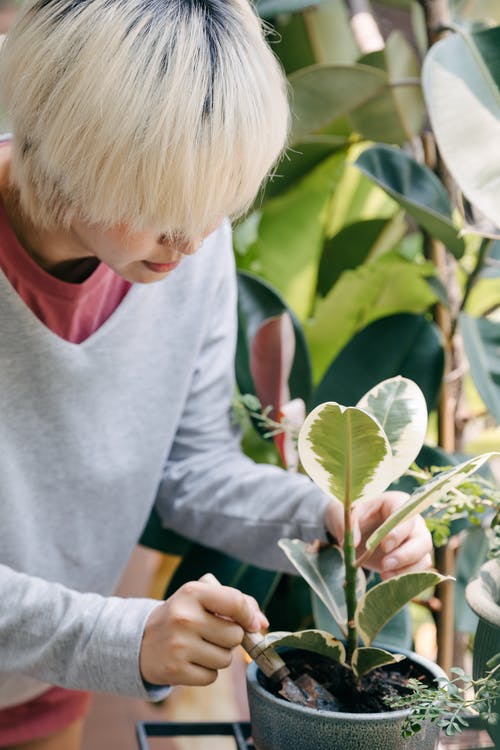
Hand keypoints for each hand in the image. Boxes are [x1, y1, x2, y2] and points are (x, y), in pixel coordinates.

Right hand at [140, 574, 267, 686]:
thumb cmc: (182, 616)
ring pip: (225, 659)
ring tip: (199, 646)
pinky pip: (211, 677)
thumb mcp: (202, 598)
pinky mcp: (175, 670)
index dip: (249, 616)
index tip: (250, 623)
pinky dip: (206, 672)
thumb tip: (262, 624)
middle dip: (230, 638)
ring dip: (218, 656)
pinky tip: (190, 661)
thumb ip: (238, 603)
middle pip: (235, 636)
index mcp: (192, 592)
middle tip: (211, 634)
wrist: (140, 640)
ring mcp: (179, 644)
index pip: (236, 602)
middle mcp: (185, 617)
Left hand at [324, 491, 432, 579]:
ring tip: (383, 574)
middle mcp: (413, 521)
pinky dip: (405, 576)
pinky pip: (420, 569)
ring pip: (423, 556)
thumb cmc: (355, 515)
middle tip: (384, 565)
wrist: (357, 529)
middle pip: (422, 538)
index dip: (398, 532)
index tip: (384, 546)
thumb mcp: (348, 515)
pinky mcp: (414, 557)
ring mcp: (416, 540)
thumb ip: (349, 525)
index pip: (406, 516)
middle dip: (405, 555)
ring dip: (406, 569)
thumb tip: (351, 543)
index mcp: (397, 503)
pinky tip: (387, 578)